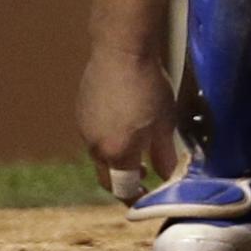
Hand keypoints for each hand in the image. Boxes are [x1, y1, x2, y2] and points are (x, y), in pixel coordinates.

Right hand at [78, 45, 180, 197]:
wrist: (121, 51)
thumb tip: (170, 177)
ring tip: (136, 147)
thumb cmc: (149, 85)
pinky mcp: (80, 114)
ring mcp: (84, 131)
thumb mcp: (165, 123)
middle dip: (124, 184)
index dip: (138, 199)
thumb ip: (165, 155)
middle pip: (108, 179)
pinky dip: (108, 140)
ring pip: (100, 157)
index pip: (124, 191)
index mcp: (118, 153)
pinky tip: (123, 123)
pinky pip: (94, 137)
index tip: (149, 199)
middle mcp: (95, 148)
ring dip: (116, 159)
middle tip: (143, 180)